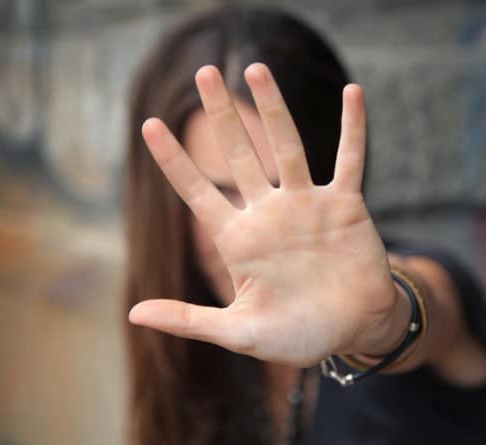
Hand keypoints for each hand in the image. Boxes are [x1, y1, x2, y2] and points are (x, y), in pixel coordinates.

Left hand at [129, 63, 402, 366]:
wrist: (353, 330)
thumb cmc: (297, 335)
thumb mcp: (240, 332)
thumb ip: (190, 321)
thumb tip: (133, 314)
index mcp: (239, 240)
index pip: (198, 193)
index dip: (175, 160)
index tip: (149, 125)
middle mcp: (269, 213)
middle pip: (239, 155)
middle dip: (221, 115)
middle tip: (204, 73)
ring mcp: (307, 204)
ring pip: (288, 147)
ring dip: (274, 108)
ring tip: (257, 69)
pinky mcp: (345, 205)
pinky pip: (350, 159)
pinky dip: (352, 127)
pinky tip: (352, 92)